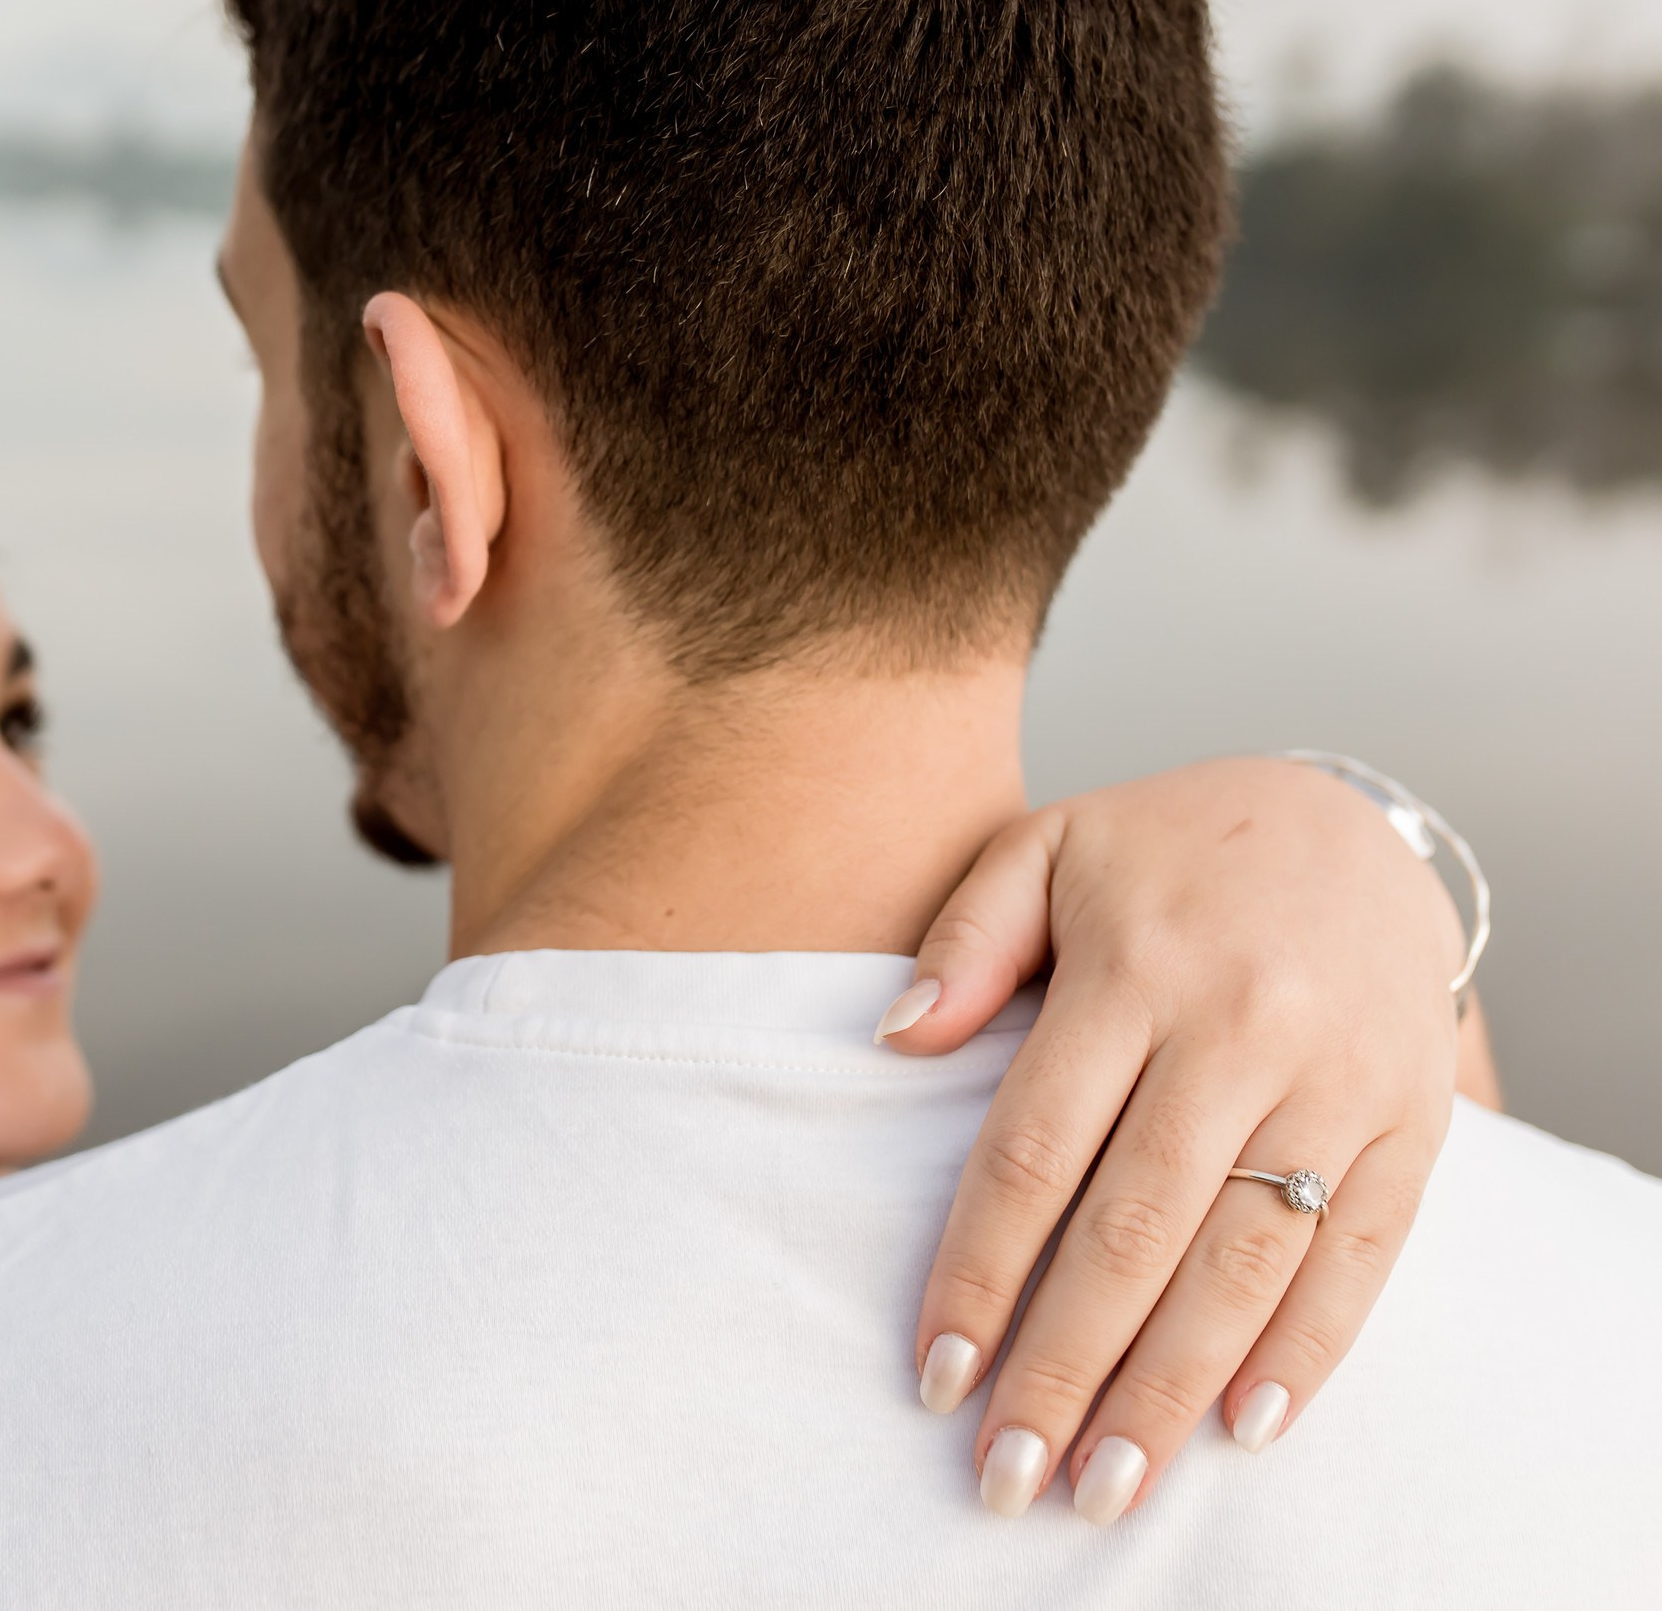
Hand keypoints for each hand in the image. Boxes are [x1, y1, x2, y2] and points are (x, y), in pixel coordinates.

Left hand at [881, 757, 1468, 1523]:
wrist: (1355, 821)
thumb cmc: (1168, 852)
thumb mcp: (1049, 847)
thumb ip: (968, 938)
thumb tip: (895, 1039)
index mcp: (1135, 971)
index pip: (1035, 1151)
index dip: (981, 1271)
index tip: (935, 1371)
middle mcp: (1241, 1032)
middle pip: (1134, 1231)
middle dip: (1066, 1365)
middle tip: (1008, 1473)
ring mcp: (1336, 1083)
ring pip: (1243, 1262)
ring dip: (1172, 1386)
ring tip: (1109, 1482)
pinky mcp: (1410, 1123)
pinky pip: (1360, 1254)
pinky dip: (1307, 1349)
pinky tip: (1245, 1427)